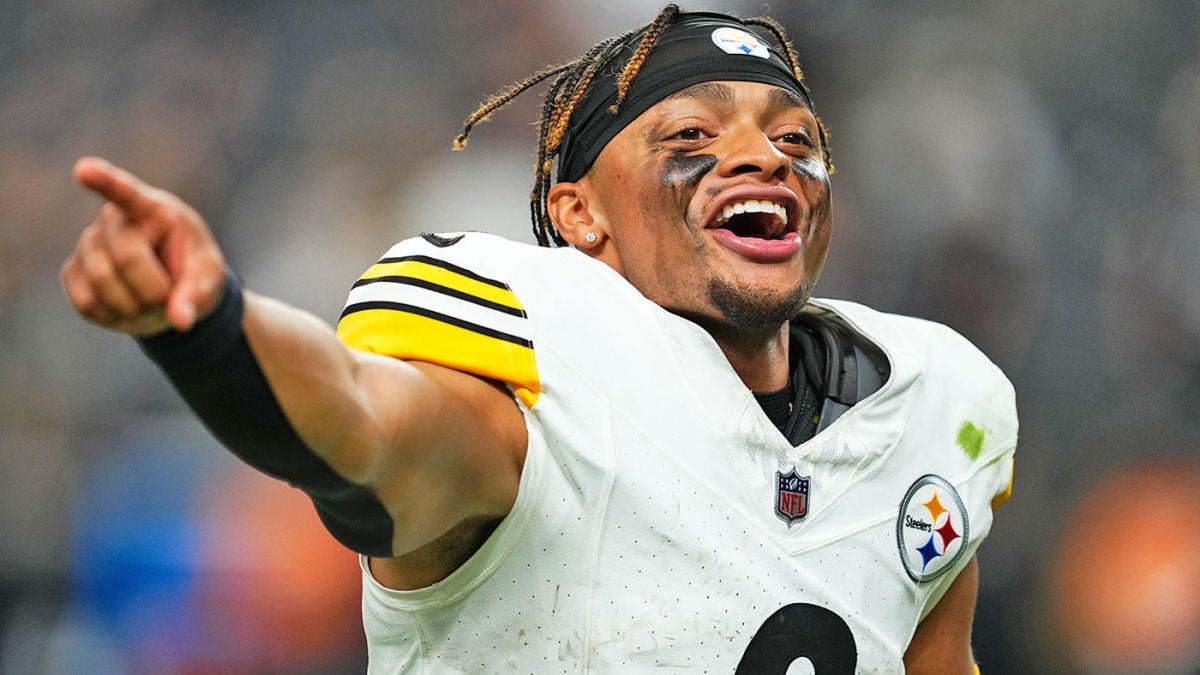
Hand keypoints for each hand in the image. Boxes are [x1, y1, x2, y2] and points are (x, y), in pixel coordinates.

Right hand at [62, 157, 225, 335]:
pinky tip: (126, 307)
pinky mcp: (73, 271)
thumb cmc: (192, 271)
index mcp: (154, 209)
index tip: (83, 170)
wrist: (171, 287)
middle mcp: (114, 219)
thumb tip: (181, 322)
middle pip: (127, 257)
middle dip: (154, 290)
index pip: (127, 192)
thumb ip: (197, 297)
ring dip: (134, 307)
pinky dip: (112, 316)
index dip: (104, 181)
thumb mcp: (208, 279)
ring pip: (102, 282)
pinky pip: (86, 303)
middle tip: (169, 297)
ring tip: (149, 302)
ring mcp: (89, 243)